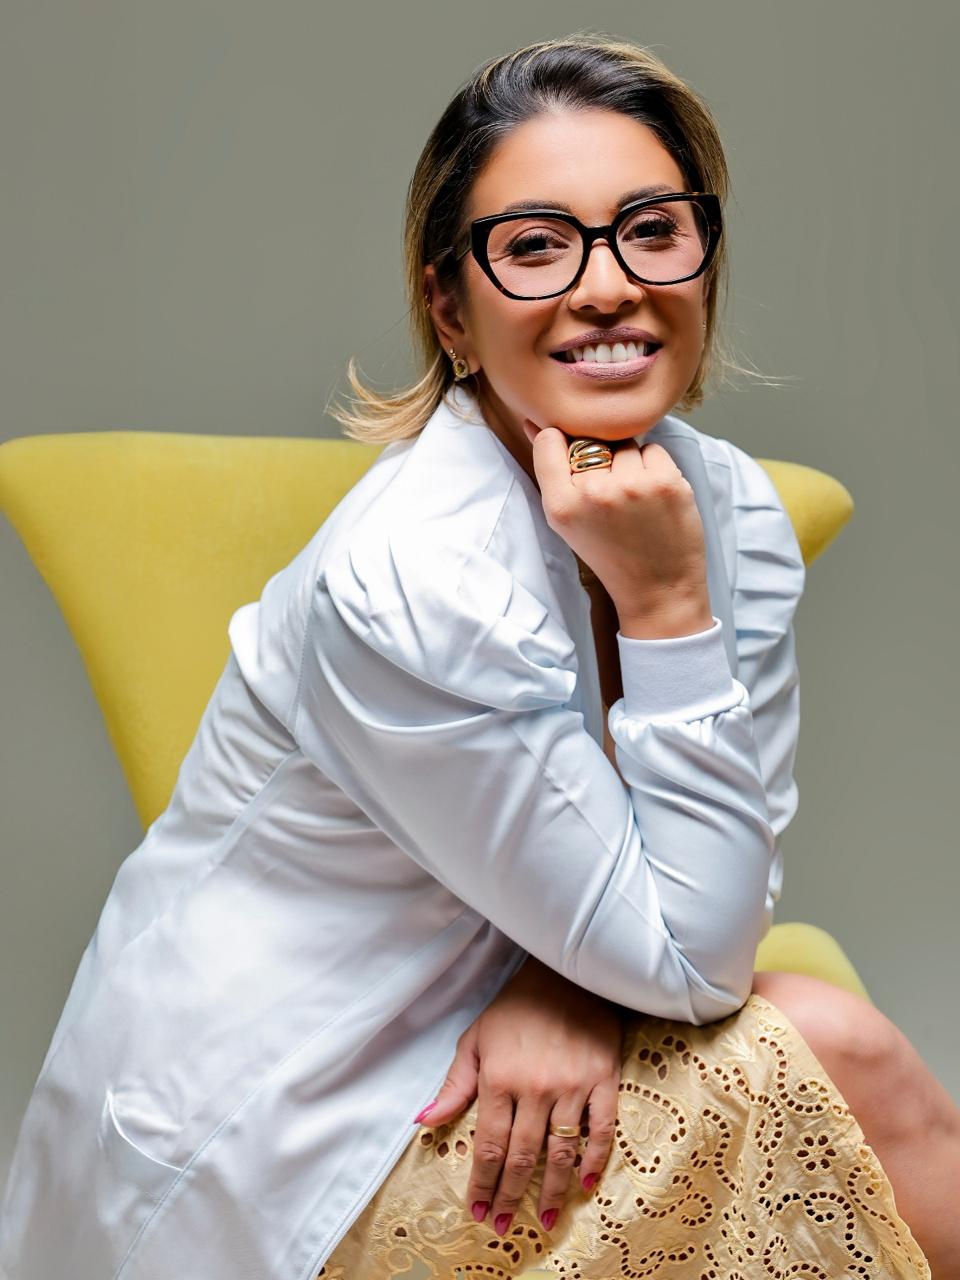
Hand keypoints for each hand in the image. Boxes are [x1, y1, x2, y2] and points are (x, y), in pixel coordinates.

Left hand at [416, 955, 622, 1235]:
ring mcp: (573, 1085)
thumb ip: (454, 1085)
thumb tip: (424, 1121)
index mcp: (499, 1078)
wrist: (565, 972)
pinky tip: (585, 1183)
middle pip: (522, 1155)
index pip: (488, 1144)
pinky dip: (595, 1158)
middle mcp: (535, 1088)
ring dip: (550, 1191)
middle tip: (501, 1224)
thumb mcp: (475, 1039)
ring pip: (561, 1151)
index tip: (476, 1209)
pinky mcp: (603, 1079)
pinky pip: (602, 1129)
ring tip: (542, 1219)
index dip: (481, 1181)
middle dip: (509, 1195)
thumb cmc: (516, 1007)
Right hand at [522, 419, 710, 627]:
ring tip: (634, 501)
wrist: (658, 589)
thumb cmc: (611, 554)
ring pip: (624, 444)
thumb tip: (536, 423)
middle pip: (590, 442)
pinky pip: (653, 450)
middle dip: (601, 462)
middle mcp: (593, 493)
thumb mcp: (567, 521)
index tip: (576, 467)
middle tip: (612, 501)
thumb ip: (552, 472)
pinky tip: (654, 498)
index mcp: (560, 506)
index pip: (550, 441)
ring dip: (630, 464)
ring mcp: (632, 485)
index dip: (562, 446)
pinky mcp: (666, 481)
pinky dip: (655, 468)